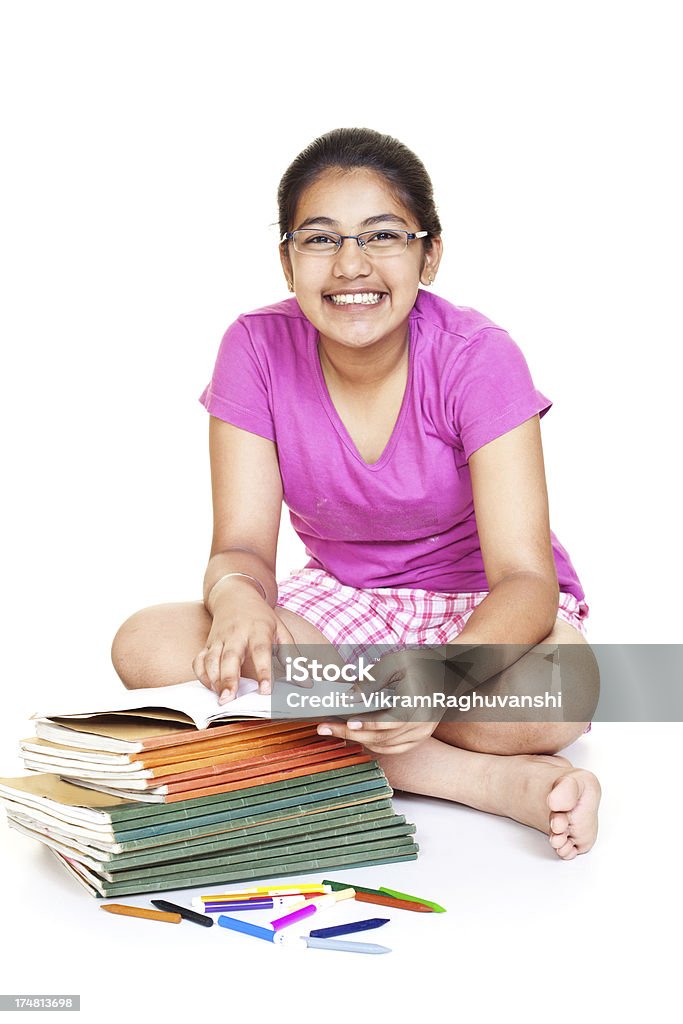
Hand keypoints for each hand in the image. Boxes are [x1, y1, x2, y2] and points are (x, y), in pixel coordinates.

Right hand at [192, 581, 295, 703]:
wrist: (235, 596)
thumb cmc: (262, 619)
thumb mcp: (281, 631)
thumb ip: (293, 658)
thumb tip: (306, 683)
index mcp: (258, 630)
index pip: (261, 651)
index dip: (263, 672)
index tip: (266, 692)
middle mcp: (236, 634)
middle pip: (230, 657)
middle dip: (229, 679)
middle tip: (229, 700)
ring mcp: (219, 639)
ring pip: (212, 659)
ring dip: (214, 680)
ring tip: (221, 698)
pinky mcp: (207, 644)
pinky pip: (199, 660)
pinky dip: (202, 675)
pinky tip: (210, 687)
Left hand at [321, 647, 445, 754]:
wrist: (445, 673)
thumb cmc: (420, 664)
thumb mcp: (395, 663)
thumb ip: (372, 680)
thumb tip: (349, 697)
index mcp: (417, 704)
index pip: (388, 722)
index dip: (366, 724)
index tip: (347, 722)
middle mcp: (421, 724)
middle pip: (381, 737)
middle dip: (349, 734)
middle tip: (325, 729)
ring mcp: (421, 734)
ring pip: (384, 746)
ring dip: (358, 741)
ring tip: (335, 731)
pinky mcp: (419, 739)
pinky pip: (392, 749)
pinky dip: (374, 745)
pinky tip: (356, 736)